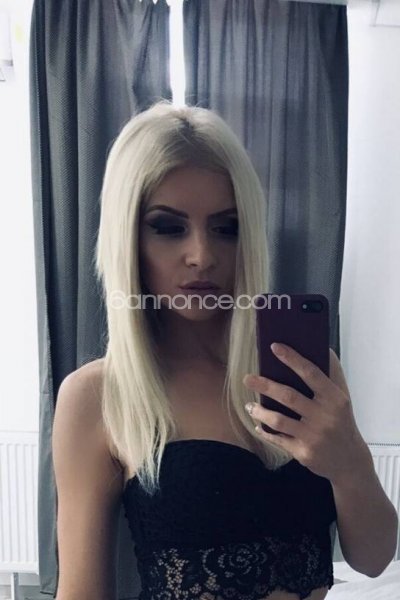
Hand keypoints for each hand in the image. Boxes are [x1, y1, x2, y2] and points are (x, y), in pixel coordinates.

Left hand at [243, 343, 371, 482]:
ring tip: (249, 405)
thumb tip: (323, 347)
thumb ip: (332, 373)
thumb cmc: (342, 422)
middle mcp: (325, 417)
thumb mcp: (343, 397)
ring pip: (279, 420)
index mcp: (334, 398)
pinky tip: (257, 424)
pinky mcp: (304, 453)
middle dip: (265, 386)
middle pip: (289, 397)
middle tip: (247, 378)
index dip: (292, 359)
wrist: (349, 461)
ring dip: (260, 411)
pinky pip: (278, 439)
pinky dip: (265, 431)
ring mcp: (313, 436)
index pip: (311, 373)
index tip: (275, 347)